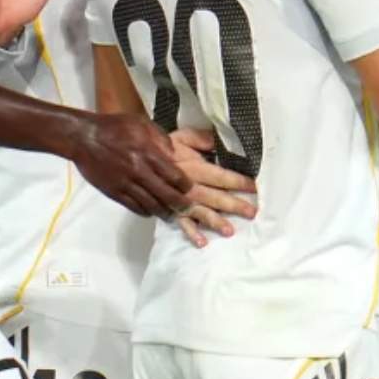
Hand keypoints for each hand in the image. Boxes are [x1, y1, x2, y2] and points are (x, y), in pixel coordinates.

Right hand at [68, 113, 192, 218]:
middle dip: (180, 204)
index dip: (185, 185)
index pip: (174, 176)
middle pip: (166, 195)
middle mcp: (139, 171)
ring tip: (171, 215)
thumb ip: (160, 137)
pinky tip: (150, 212)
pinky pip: (133, 206)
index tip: (190, 189)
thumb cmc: (113, 127)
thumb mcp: (141, 123)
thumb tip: (173, 153)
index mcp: (148, 153)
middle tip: (187, 208)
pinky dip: (145, 211)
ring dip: (164, 212)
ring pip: (151, 205)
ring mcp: (126, 184)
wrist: (83, 137)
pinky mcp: (114, 192)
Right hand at [165, 128, 258, 247]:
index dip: (238, 181)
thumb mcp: (180, 136)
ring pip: (198, 212)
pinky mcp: (164, 208)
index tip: (254, 187)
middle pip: (213, 196)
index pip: (220, 175)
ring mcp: (174, 199)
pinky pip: (178, 223)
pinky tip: (201, 242)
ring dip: (215, 221)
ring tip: (230, 231)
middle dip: (233, 204)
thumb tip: (221, 141)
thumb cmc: (156, 145)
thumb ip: (201, 139)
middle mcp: (185, 185)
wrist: (124, 155)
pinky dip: (190, 233)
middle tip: (251, 212)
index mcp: (191, 165)